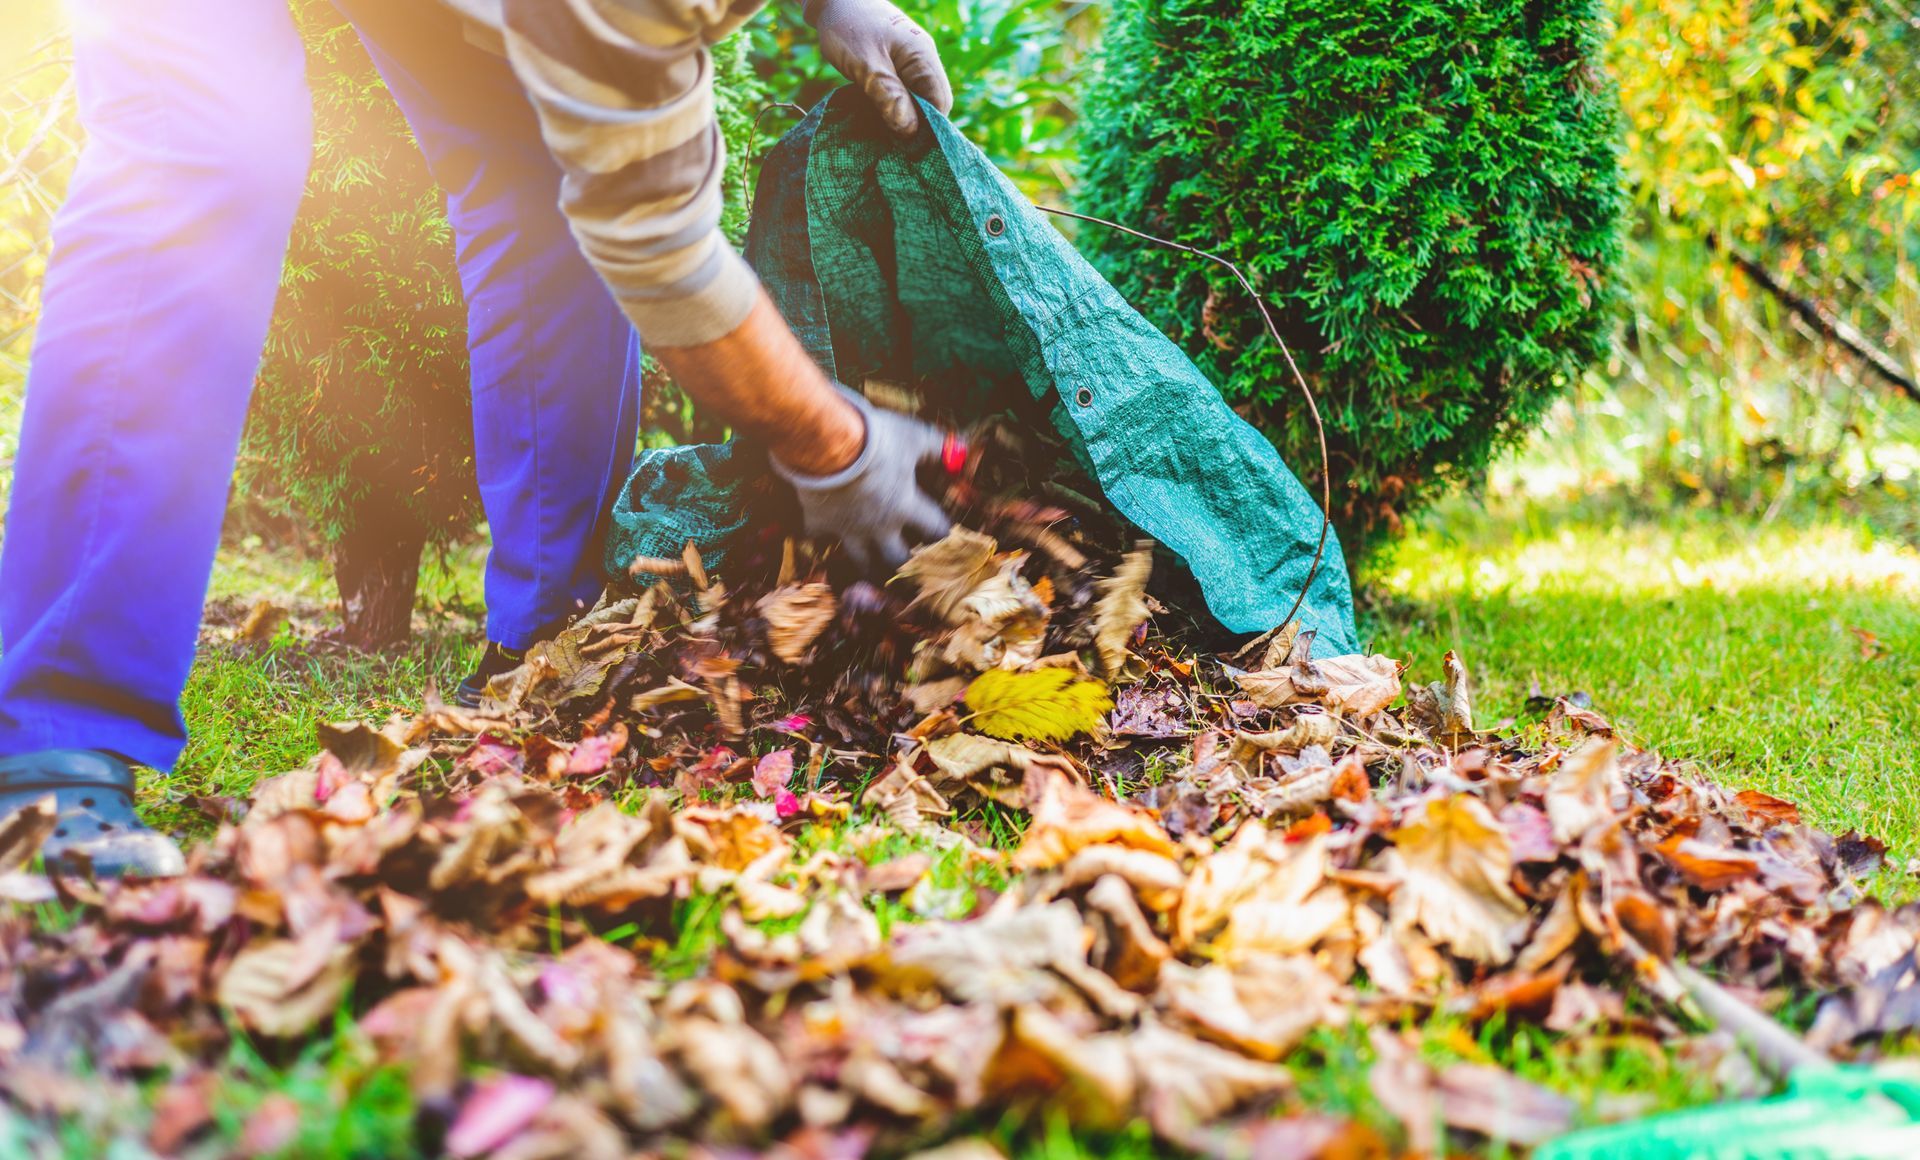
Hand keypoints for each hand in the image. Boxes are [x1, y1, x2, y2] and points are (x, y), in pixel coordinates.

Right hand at [771, 387, 952, 571]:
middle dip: (907, 565)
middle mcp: (878, 525)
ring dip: (869, 567)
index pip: (935, 529)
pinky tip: (820, 537)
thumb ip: (938, 445)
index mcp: (904, 505)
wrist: (823, 444)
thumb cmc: (874, 439)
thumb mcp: (911, 435)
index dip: (944, 535)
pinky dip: (821, 535)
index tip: (949, 542)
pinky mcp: (819, 522)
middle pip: (897, 558)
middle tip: (912, 569)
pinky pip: (819, 537)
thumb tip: (963, 448)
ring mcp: (847, 528)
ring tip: (874, 573)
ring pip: (861, 560)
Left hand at [805, 0, 952, 136]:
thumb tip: (910, 132)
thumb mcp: (867, 65)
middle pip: (929, 105)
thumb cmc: (849, 27)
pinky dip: (890, 108)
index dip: (926, 129)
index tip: (905, 148)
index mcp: (923, 58)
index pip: (939, 104)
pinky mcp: (895, 68)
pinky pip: (901, 94)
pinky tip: (876, 120)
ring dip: (900, 118)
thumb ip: (889, 96)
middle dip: (913, 126)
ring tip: (882, 137)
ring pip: (914, 101)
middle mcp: (922, 61)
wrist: (833, 0)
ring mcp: (909, 64)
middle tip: (890, 147)